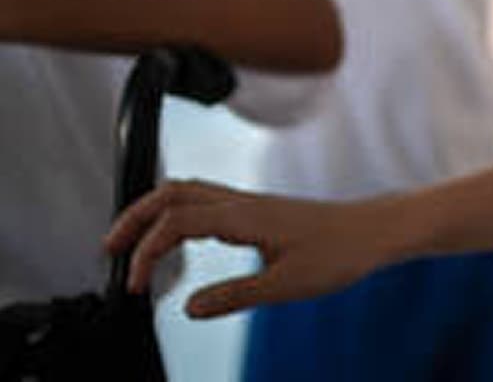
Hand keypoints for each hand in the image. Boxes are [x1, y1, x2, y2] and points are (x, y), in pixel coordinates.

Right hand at [104, 179, 388, 317]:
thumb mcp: (286, 286)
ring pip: (188, 191)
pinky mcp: (258, 211)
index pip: (175, 222)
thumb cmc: (340, 254)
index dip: (145, 252)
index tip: (133, 287)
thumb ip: (234, 296)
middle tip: (108, 250)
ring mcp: (250, 203)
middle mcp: (242, 202)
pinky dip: (176, 212)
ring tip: (131, 244)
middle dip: (135, 216)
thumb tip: (187, 308)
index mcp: (243, 216)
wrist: (376, 231)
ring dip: (153, 211)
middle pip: (172, 192)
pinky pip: (205, 199)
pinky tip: (174, 237)